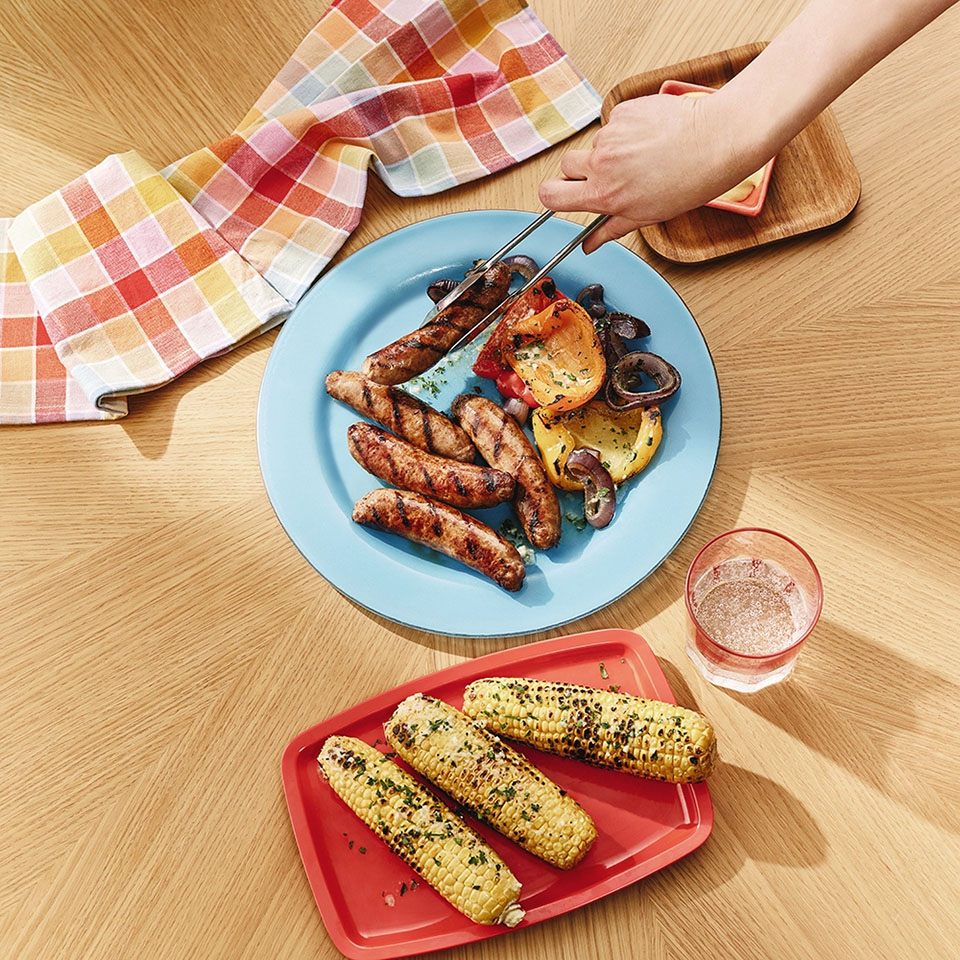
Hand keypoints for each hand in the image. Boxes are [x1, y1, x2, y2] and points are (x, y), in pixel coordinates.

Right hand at [539, 91, 754, 252]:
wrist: (715, 141)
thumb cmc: (688, 182)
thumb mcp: (647, 215)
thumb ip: (611, 228)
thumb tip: (589, 245)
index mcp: (603, 194)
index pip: (550, 195)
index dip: (552, 196)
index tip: (561, 195)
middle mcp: (601, 163)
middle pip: (566, 165)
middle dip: (579, 170)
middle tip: (607, 174)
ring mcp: (611, 135)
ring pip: (596, 143)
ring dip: (611, 149)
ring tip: (643, 155)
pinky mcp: (624, 111)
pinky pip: (615, 122)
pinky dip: (628, 129)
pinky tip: (651, 137)